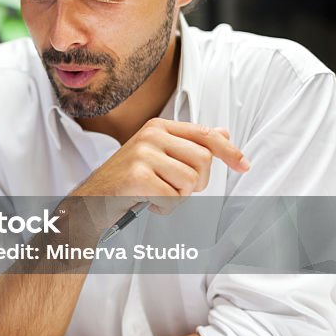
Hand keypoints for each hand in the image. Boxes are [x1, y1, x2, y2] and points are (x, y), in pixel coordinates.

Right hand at [74, 119, 248, 215]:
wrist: (91, 201)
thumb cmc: (127, 181)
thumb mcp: (159, 156)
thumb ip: (189, 144)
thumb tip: (224, 133)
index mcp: (158, 126)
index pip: (206, 135)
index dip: (229, 151)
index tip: (243, 165)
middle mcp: (150, 135)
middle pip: (204, 160)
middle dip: (197, 183)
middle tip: (176, 189)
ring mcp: (142, 154)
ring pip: (190, 181)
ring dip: (179, 197)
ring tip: (158, 195)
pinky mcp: (137, 176)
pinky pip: (173, 198)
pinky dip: (165, 208)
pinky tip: (148, 203)